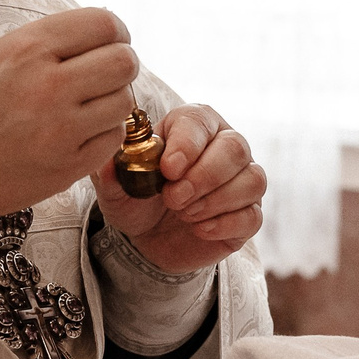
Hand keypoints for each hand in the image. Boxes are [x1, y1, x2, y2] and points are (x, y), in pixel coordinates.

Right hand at [0, 7, 137, 219]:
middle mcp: (50, 84)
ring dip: (112, 101)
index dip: (115, 31)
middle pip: (125, 62)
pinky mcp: (67, 165)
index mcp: (28, 48)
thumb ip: (44, 44)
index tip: (110, 42)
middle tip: (104, 74)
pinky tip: (81, 133)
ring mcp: (62, 128)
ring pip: (124, 102)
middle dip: (120, 64)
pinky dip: (104, 134)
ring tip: (89, 107)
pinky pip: (113, 139)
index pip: (104, 24)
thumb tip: (94, 37)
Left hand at [91, 105, 265, 272]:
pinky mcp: (248, 214)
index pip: (199, 120)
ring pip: (252, 180)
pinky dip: (224, 225)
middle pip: (235, 147)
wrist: (147, 237)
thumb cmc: (136, 197)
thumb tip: (106, 163)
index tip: (167, 170)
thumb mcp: (115, 186)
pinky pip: (252, 215)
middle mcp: (225, 145)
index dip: (187, 144)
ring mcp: (242, 180)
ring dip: (215, 201)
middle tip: (172, 198)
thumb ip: (110, 172)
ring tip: (184, 213)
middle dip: (202, 176)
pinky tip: (198, 228)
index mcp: (192, 125)